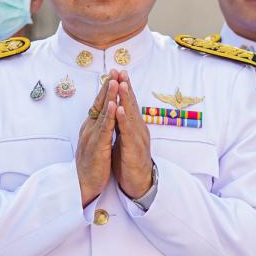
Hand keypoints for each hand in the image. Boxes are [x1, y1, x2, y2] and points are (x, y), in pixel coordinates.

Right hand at [77, 76, 116, 205]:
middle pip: (99, 104)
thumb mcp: (95, 143)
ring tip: (114, 81)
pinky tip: (115, 105)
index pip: (98, 105)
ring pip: (102, 113)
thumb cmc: (91, 165)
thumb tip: (103, 116)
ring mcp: (92, 137)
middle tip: (114, 70)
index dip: (105, 90)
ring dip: (109, 96)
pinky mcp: (97, 147)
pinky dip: (110, 116)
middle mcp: (89, 129)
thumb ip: (98, 129)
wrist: (82, 186)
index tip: (112, 75)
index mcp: (90, 127)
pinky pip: (105, 129)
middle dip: (107, 87)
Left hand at [110, 71, 153, 199]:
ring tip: (122, 84)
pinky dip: (124, 121)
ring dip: (126, 99)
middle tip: (122, 71)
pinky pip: (128, 133)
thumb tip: (118, 110)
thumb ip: (122, 124)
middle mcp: (138, 129)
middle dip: (126, 87)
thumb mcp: (124, 139)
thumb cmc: (130, 161)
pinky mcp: (134, 150)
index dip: (124, 88)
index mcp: (133, 126)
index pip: (128, 104)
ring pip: (131, 116)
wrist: (138, 184)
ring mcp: (137, 139)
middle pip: (131, 105)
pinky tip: (120, 110)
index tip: (118, 72)